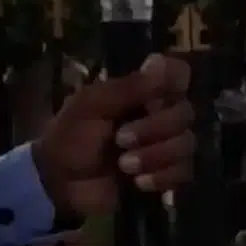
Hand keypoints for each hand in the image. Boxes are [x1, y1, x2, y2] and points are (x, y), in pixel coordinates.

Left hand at [31, 57, 197, 215]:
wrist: (59, 184)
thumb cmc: (69, 137)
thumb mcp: (91, 106)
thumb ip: (129, 87)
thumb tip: (165, 61)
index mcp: (141, 92)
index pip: (178, 74)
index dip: (175, 83)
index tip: (155, 97)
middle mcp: (159, 114)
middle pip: (185, 113)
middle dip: (154, 129)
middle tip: (120, 140)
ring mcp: (164, 145)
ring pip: (187, 143)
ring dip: (155, 155)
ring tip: (123, 165)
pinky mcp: (165, 175)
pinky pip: (185, 172)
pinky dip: (162, 177)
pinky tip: (138, 183)